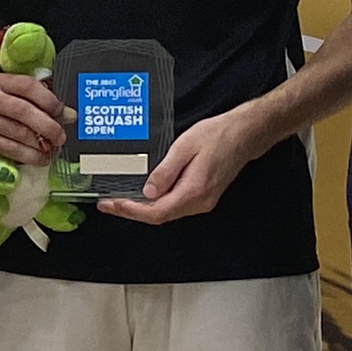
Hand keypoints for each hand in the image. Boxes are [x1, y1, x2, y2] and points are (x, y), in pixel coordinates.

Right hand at [0, 69, 70, 165]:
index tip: (60, 111)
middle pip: (24, 111)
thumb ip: (42, 102)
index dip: (48, 99)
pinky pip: (13, 150)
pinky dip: (31, 156)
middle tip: (60, 136)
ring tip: (52, 148)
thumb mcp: (16, 96)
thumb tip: (70, 115)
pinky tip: (40, 157)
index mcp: (1, 82)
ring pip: (20, 133)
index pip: (28, 86)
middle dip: (47, 125)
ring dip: (41, 144)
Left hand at [101, 104, 262, 224]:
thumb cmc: (218, 136)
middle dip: (131, 211)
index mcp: (194, 191)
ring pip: (166, 212)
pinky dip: (155, 203)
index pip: (156, 212)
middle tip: (108, 204)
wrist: (244, 134)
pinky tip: (142, 196)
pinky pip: (174, 205)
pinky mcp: (203, 196)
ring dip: (142, 209)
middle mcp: (200, 202)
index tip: (111, 205)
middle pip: (159, 216)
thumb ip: (165, 171)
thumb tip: (147, 192)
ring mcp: (203, 201)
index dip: (131, 211)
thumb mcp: (184, 147)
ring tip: (120, 200)